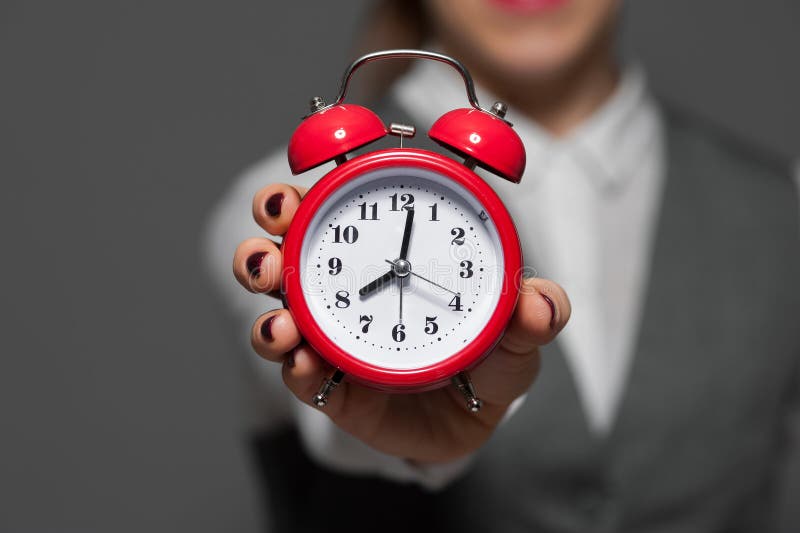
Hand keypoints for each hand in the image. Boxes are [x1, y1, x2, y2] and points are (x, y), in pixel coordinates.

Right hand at [233, 182, 570, 462]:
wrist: (475, 416)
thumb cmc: (489, 353)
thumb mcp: (516, 329)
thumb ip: (533, 313)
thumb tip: (538, 304)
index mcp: (383, 250)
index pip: (330, 209)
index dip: (297, 195)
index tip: (290, 197)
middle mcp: (344, 288)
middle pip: (284, 257)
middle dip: (261, 250)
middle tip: (269, 256)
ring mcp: (333, 337)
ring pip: (279, 314)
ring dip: (267, 313)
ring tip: (281, 324)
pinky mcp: (331, 386)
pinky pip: (301, 375)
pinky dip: (296, 367)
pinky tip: (304, 364)